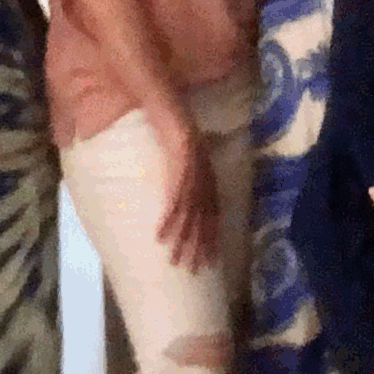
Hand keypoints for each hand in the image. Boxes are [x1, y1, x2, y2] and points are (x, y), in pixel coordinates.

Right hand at [152, 110, 220, 270]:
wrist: (167, 103)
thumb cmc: (170, 125)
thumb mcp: (180, 153)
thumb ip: (179, 173)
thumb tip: (171, 192)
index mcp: (207, 175)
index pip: (213, 212)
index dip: (212, 236)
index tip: (209, 259)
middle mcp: (205, 176)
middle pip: (205, 218)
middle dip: (200, 246)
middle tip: (193, 270)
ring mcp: (194, 172)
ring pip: (191, 213)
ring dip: (182, 239)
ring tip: (174, 261)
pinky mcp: (181, 165)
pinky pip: (175, 198)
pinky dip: (168, 219)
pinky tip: (160, 237)